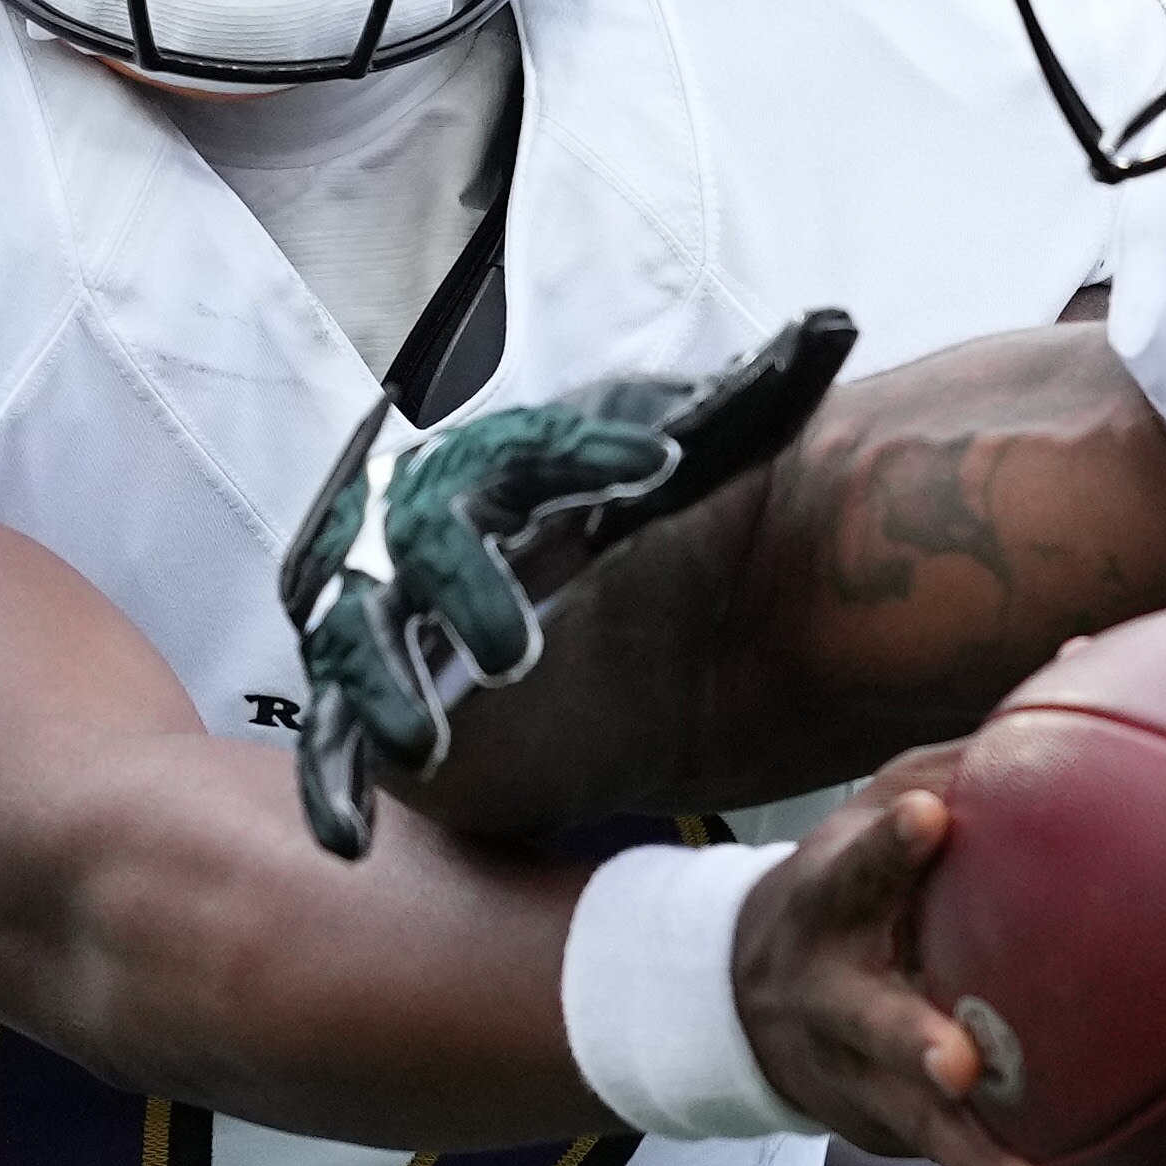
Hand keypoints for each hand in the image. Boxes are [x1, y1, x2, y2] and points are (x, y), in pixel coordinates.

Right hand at [285, 313, 854, 853]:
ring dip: (383, 687)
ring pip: (358, 636)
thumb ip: (755, 401)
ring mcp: (386, 611)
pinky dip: (331, 783)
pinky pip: (334, 738)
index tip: (657, 472)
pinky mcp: (370, 696)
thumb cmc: (635, 511)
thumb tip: (833, 328)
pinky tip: (349, 838)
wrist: (602, 594)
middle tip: (515, 649)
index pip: (529, 448)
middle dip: (458, 589)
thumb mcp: (698, 452)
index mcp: (502, 460)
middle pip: (420, 538)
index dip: (585, 458)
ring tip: (426, 740)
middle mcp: (425, 522)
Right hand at [729, 751, 1062, 1165]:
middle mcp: (839, 998)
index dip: (888, 844)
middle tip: (956, 1064)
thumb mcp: (888, 798)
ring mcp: (864, 1079)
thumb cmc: (852, 881)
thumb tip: (1086, 653)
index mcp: (836, 901)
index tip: (929, 816)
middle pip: (873, 1024)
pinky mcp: (900, 1133)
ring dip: (978, 1164)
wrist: (746, 1001)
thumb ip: (974, 752)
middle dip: (912, 1045)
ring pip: (923, 1129)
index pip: (855, 863)